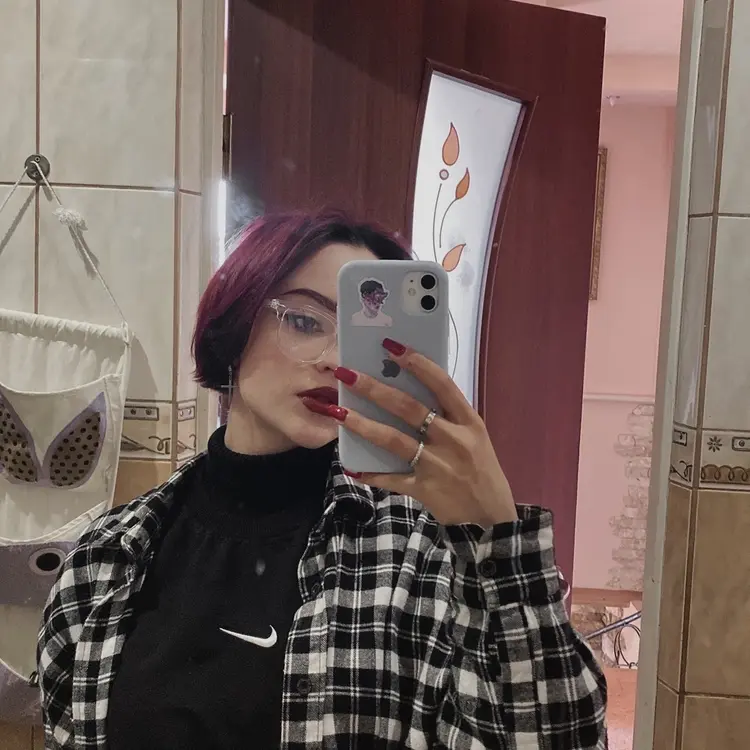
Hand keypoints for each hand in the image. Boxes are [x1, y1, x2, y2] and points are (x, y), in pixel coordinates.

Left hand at [304, 338, 517, 526]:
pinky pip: (391, 479)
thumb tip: (407, 391)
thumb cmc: (481, 470)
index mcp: (469, 421)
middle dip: (374, 388)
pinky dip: (370, 473)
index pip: (442, 384)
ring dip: (362, 424)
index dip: (416, 363)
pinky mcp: (424, 489)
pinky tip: (350, 465)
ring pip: (393, 440)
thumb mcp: (475, 437)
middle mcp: (453, 439)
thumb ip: (448, 417)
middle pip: (408, 408)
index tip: (391, 347)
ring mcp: (437, 465)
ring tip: (338, 411)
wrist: (490, 519)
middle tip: (346, 374)